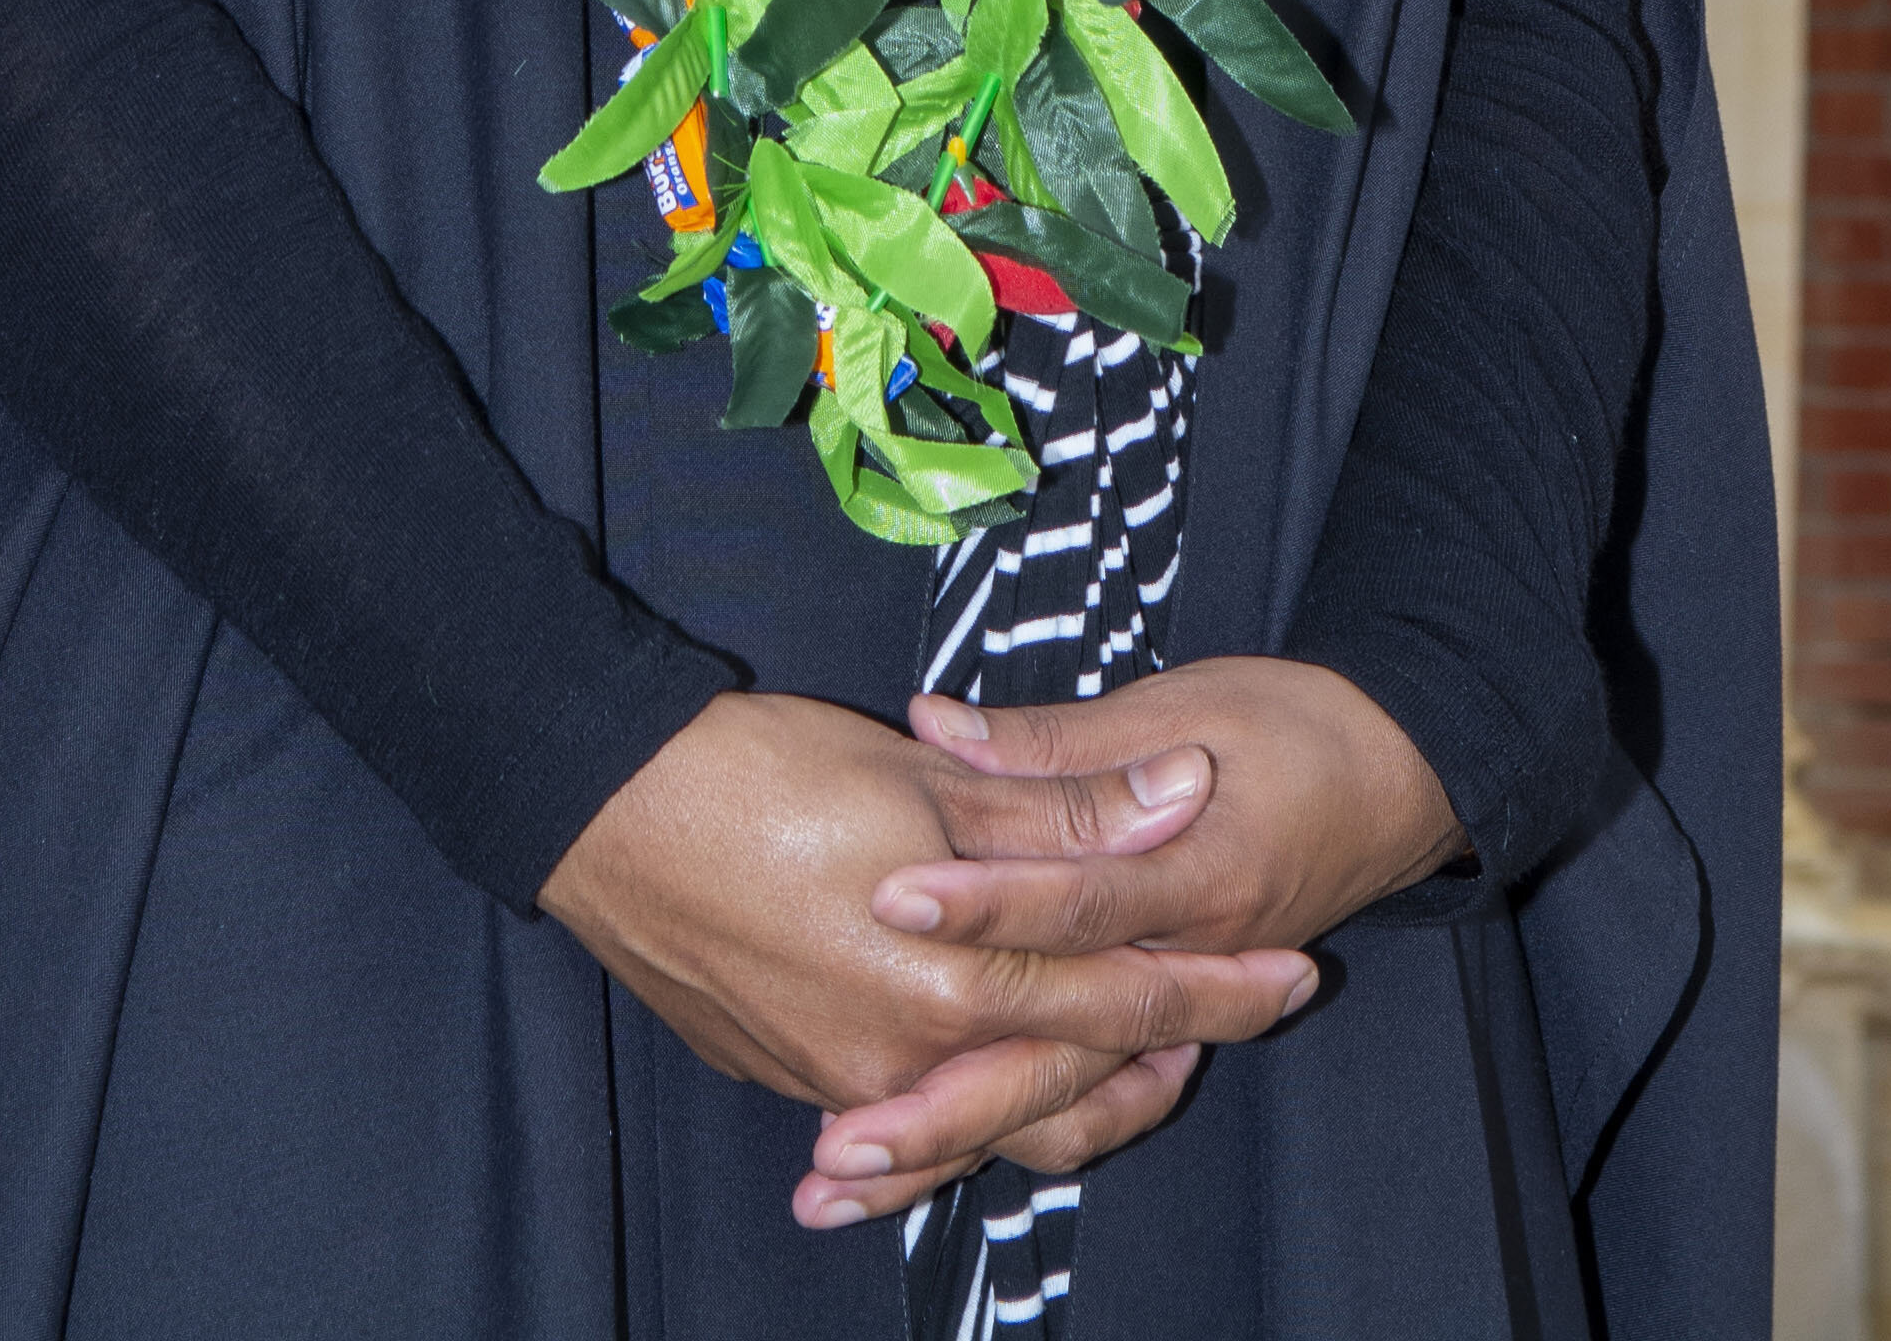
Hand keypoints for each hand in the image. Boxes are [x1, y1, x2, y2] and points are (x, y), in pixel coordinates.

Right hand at [540, 692, 1313, 1208]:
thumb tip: (1183, 797)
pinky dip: (974, 1102)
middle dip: (1171, 1052)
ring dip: (1080, 1093)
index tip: (1291, 973)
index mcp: (949, 982)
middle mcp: (905, 1060)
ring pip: (994, 1117)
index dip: (1213, 987)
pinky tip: (999, 1079)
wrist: (599, 811)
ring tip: (1151, 1068)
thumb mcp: (924, 778)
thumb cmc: (760, 773)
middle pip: (1067, 1080)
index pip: (1117, 998)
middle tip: (1252, 1013)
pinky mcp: (792, 1074)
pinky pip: (912, 1114)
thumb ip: (1061, 808)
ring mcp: (842, 1081)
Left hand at [787, 660, 1460, 1230]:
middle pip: (1061, 1044)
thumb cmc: (1291, 725)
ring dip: (957, 1136)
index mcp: (1200, 873)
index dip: (984, 901)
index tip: (889, 900)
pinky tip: (923, 1153)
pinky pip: (1085, 1093)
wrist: (1401, 777)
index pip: (1075, 900)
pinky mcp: (1167, 1018)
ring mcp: (1180, 1002)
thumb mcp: (1182, 703)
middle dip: (948, 1095)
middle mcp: (1190, 961)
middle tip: (845, 1129)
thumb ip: (1056, 743)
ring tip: (849, 1167)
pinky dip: (1007, 1127)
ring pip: (1066, 1097)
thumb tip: (940, 728)